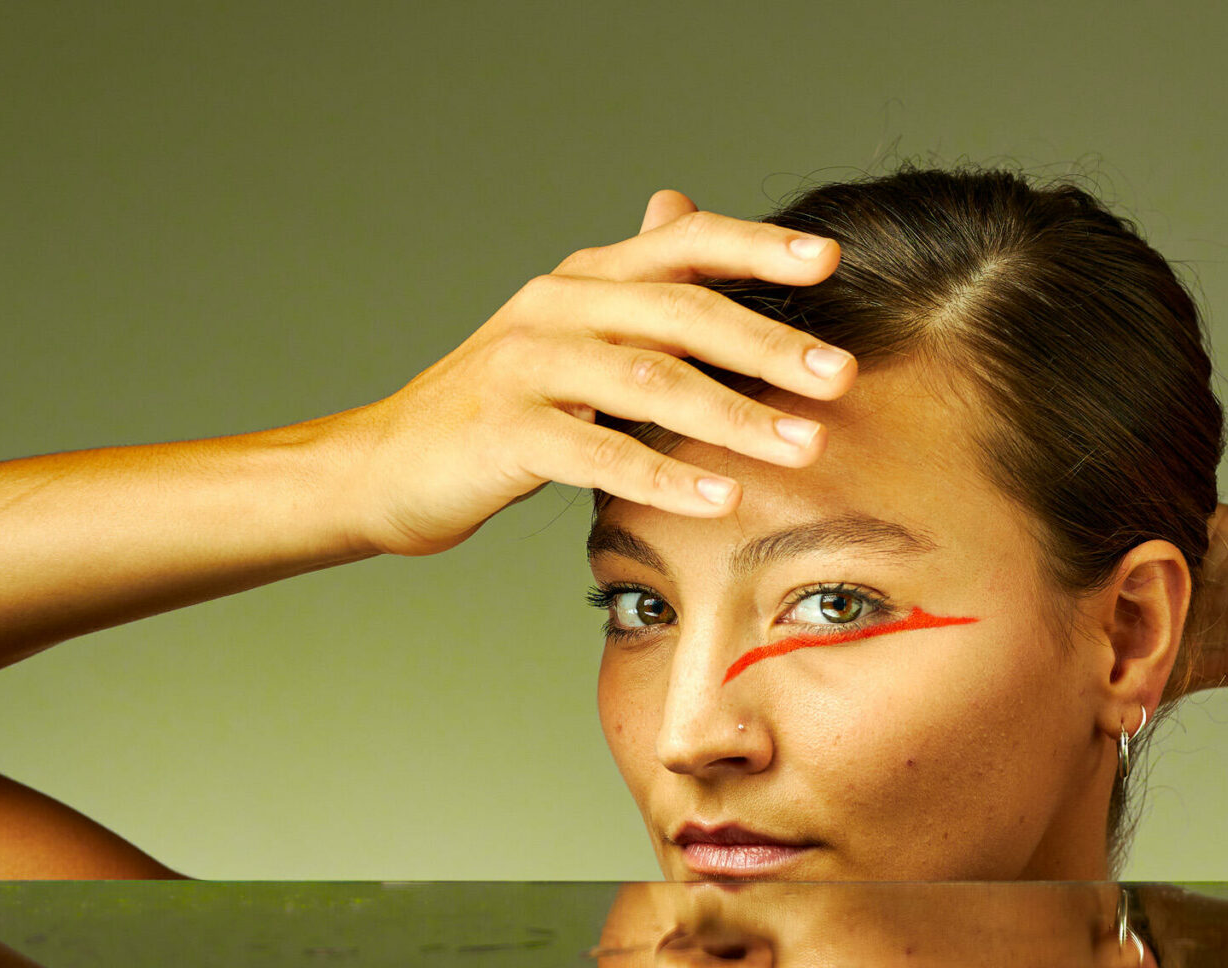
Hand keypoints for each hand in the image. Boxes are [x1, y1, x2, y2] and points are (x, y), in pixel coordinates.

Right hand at [348, 189, 857, 557]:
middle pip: (682, 312)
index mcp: (583, 281)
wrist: (385, 467)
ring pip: (651, 380)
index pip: (682, 245)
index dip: (756, 247)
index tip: (829, 261)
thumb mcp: (568, 336)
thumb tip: (680, 208)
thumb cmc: (496, 411)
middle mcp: (557, 307)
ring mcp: (527, 365)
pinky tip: (720, 498)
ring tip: (804, 446)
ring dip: (737, 415)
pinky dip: (666, 475)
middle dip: (771, 345)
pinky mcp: (506, 431)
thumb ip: (631, 287)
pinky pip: (600, 453)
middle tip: (842, 375)